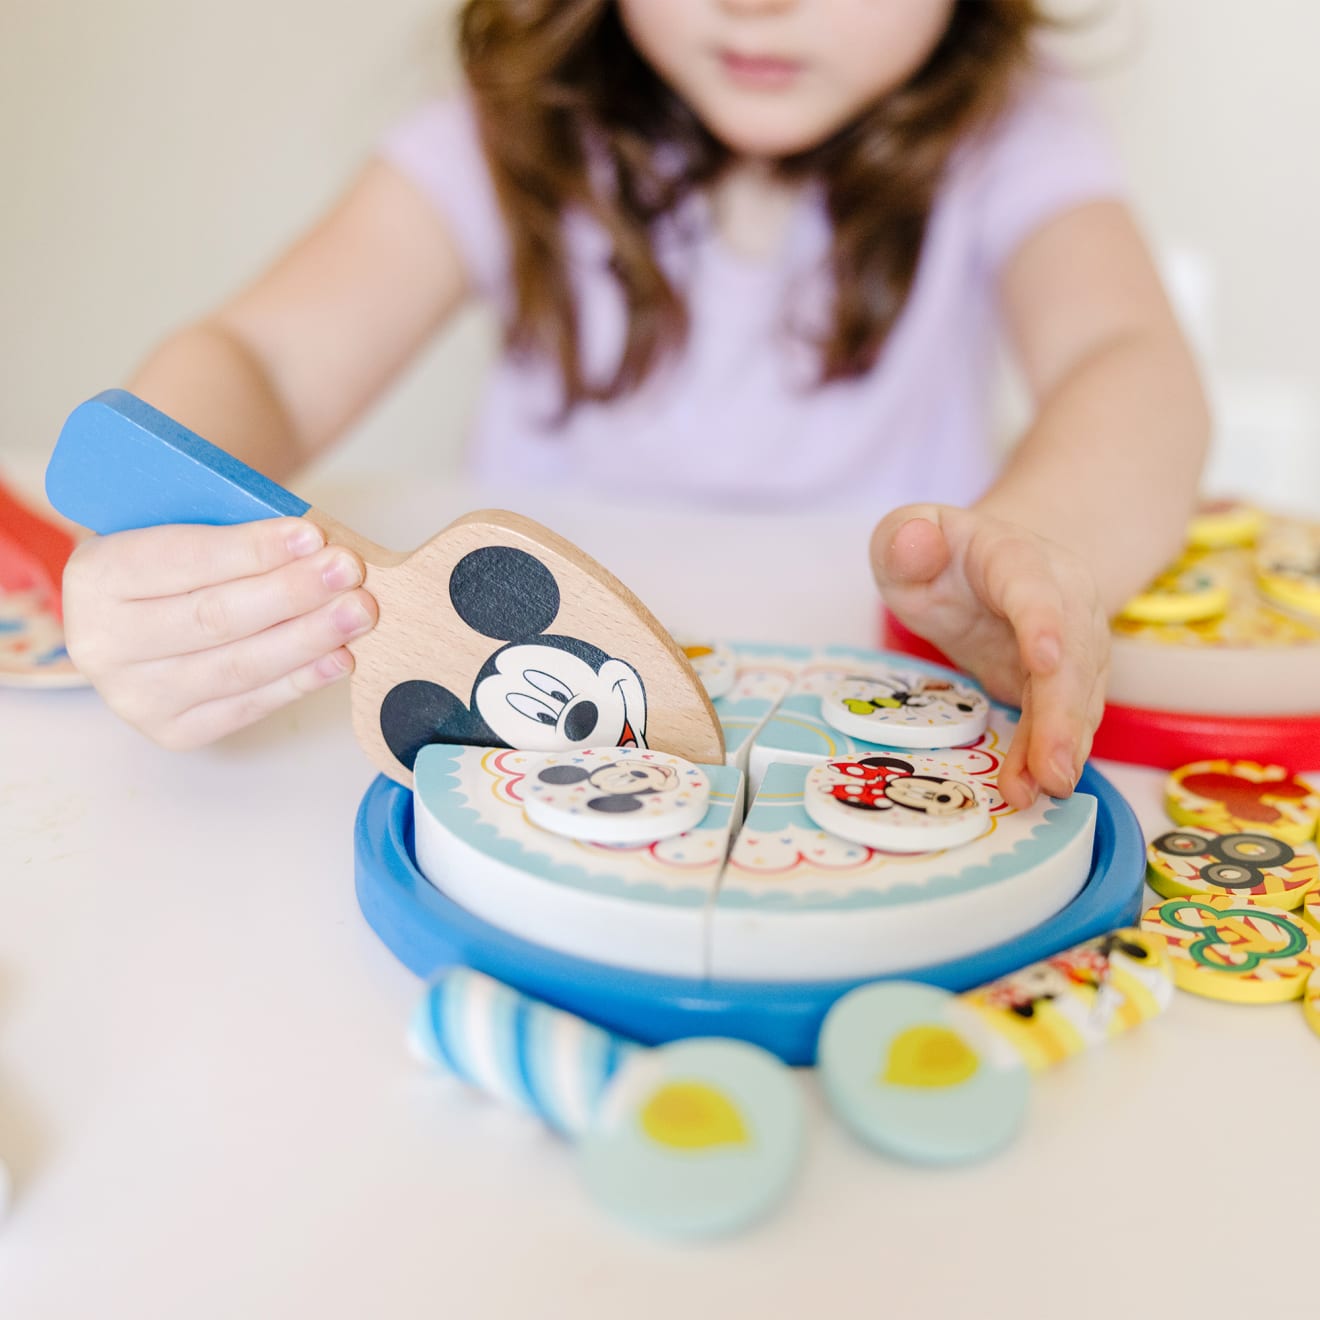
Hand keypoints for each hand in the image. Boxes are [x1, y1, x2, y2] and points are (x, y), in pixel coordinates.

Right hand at [63, 517, 377, 748]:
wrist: (139, 614)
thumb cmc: (174, 561)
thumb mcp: (181, 523)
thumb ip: (232, 528)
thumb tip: (314, 543)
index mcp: (96, 575)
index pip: (183, 560)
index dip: (253, 550)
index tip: (312, 535)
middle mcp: (102, 643)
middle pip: (215, 618)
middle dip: (292, 592)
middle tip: (348, 571)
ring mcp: (135, 695)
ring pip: (238, 666)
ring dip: (308, 638)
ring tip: (357, 612)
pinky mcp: (173, 731)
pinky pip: (248, 705)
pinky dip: (300, 680)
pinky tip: (340, 657)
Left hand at [869, 504, 1108, 809]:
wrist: (986, 565)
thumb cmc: (937, 557)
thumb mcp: (904, 538)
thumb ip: (902, 539)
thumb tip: (915, 541)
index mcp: (1014, 556)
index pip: (1033, 586)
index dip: (1041, 621)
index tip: (1044, 660)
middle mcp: (1062, 595)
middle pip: (1071, 654)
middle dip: (1062, 713)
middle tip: (1052, 769)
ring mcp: (1075, 637)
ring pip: (1078, 693)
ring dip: (1063, 743)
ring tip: (1044, 788)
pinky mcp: (1071, 677)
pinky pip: (1068, 716)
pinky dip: (1055, 751)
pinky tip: (1038, 785)